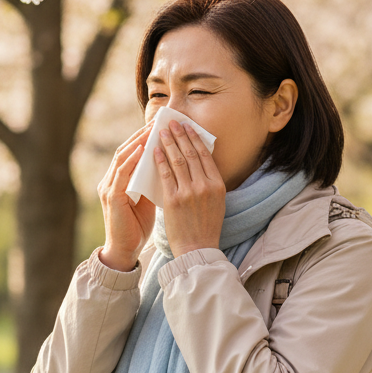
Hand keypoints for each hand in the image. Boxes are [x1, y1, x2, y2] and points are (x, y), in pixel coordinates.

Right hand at [98, 123, 155, 271]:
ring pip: (122, 157)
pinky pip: (121, 173)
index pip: (132, 152)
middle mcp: (111, 179)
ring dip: (137, 142)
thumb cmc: (138, 226)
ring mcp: (109, 187)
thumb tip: (171, 164)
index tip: (162, 126)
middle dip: (142, 134)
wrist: (125, 251)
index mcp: (120, 180)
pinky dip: (131, 160)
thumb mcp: (148, 199)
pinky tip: (142, 150)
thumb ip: (153, 181)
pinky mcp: (111, 196)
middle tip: (158, 121)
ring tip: (151, 130)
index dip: (145, 137)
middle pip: (126, 149)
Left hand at [155, 120, 225, 257]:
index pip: (204, 155)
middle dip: (180, 135)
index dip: (194, 138)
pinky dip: (159, 160)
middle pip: (190, 153)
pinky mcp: (173, 199)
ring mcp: (189, 192)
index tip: (187, 126)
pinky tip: (154, 150)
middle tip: (172, 123)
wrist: (196, 249)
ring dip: (168, 143)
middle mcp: (205, 186)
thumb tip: (199, 161)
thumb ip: (209, 182)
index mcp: (217, 185)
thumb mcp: (216, 202)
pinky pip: (165, 174)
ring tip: (161, 131)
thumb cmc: (206, 226)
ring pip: (177, 160)